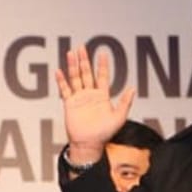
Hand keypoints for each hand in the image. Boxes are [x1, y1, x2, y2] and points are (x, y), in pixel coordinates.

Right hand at [54, 46, 134, 161]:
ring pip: (75, 78)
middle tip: (81, 48)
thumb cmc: (104, 133)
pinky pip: (65, 90)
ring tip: (71, 53)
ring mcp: (79, 98)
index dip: (102, 65)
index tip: (102, 53)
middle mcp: (90, 95)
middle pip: (86, 73)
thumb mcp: (119, 118)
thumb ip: (125, 103)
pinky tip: (59, 71)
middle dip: (84, 60)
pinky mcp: (69, 104)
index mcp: (102, 96)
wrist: (88, 144)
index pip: (102, 76)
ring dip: (73, 66)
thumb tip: (132, 88)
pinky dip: (61, 81)